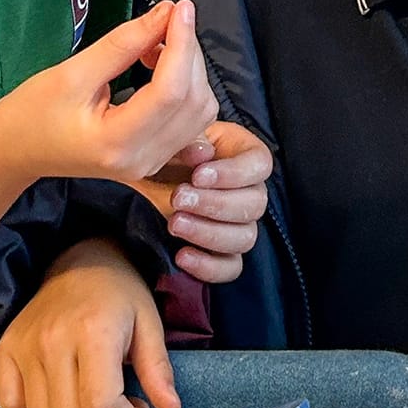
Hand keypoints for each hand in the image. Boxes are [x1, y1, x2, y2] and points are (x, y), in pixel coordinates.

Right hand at [0, 0, 217, 193]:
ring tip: (155, 45)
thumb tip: (166, 13)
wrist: (15, 152)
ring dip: (190, 69)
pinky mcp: (154, 157)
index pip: (170, 91)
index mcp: (115, 142)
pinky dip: (187, 87)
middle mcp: (142, 160)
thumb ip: (123, 44)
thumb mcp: (71, 73)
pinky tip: (160, 67)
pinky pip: (190, 120)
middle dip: (187, 52)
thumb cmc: (32, 113)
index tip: (179, 7)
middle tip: (164, 19)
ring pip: (199, 110)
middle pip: (192, 100)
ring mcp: (150, 164)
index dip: (182, 43)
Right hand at [0, 240, 178, 407]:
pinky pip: (10, 404)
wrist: (80, 259)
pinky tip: (58, 397)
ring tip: (90, 402)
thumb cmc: (120, 293)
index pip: (99, 403)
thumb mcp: (149, 324)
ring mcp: (24, 347)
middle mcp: (53, 341)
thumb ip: (157, 369)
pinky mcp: (5, 350)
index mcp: (94, 332)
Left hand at [134, 120, 273, 284]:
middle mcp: (250, 192)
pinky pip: (231, 268)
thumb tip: (204, 152)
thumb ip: (189, 140)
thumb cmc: (168, 154)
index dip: (233, 173)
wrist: (147, 182)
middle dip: (215, 204)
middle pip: (255, 204)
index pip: (260, 165)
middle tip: (178, 199)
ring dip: (209, 233)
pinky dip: (208, 266)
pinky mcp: (224, 254)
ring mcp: (239, 226)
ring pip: (245, 237)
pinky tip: (182, 255)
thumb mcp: (175, 139)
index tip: (198, 176)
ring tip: (174, 223)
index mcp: (244, 156)